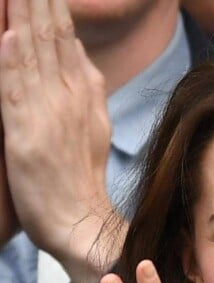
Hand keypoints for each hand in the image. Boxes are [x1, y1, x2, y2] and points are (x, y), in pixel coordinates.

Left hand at [0, 0, 118, 282]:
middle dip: (37, 1)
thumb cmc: (82, 181)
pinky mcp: (24, 135)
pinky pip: (14, 89)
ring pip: (31, 54)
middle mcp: (67, 99)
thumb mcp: (96, 129)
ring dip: (22, 15)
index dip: (53, 6)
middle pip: (49, 37)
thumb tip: (78, 53)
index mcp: (84, 97)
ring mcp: (46, 115)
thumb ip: (88, 90)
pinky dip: (11, 60)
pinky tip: (8, 33)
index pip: (66, 40)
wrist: (81, 221)